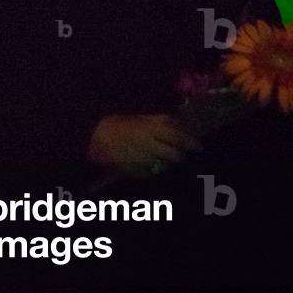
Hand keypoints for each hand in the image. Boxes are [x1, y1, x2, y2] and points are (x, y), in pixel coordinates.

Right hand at [87, 114, 202, 178]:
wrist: (93, 138)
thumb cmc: (117, 124)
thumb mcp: (139, 118)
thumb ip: (159, 122)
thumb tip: (179, 126)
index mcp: (150, 128)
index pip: (178, 137)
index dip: (191, 143)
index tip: (199, 147)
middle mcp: (149, 145)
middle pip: (175, 155)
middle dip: (181, 156)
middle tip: (185, 155)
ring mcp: (142, 161)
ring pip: (165, 166)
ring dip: (169, 164)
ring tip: (169, 161)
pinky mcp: (136, 173)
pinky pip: (152, 174)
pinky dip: (155, 171)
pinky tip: (153, 167)